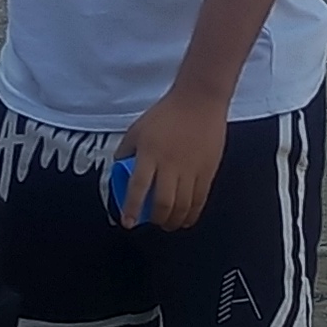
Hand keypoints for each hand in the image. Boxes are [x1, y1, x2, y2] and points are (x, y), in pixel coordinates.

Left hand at [117, 82, 229, 233]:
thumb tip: (119, 167)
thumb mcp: (138, 128)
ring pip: (183, 206)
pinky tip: (186, 219)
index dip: (131, 208)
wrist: (200, 101)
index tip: (127, 221)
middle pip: (163, 203)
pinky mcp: (207, 171)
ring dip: (174, 221)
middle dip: (156, 219)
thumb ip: (126, 150)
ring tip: (169, 224)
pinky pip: (200, 200)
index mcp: (150, 154)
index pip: (138, 187)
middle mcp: (170, 165)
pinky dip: (192, 214)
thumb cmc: (167, 113)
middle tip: (152, 222)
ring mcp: (191, 169)